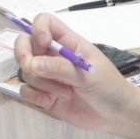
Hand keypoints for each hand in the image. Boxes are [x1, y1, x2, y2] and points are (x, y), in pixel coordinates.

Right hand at [11, 13, 139, 130]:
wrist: (116, 115)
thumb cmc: (110, 88)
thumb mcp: (89, 74)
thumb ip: (60, 68)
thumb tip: (32, 64)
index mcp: (68, 43)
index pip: (45, 22)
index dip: (38, 28)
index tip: (44, 43)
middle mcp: (54, 56)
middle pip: (26, 43)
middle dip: (23, 54)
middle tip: (32, 67)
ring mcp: (48, 75)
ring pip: (26, 70)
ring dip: (41, 83)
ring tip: (65, 92)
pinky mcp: (44, 94)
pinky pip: (26, 91)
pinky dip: (35, 96)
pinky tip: (50, 101)